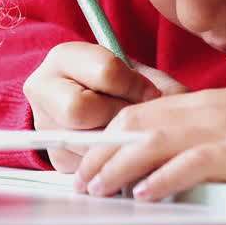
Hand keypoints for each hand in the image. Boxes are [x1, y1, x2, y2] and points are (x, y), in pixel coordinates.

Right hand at [25, 42, 187, 171]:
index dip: (134, 85)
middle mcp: (43, 89)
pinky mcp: (56, 157)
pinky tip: (121, 150)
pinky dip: (112, 162)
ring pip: (83, 142)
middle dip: (118, 117)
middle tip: (136, 118)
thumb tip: (182, 106)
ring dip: (116, 143)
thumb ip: (160, 85)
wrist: (88, 99)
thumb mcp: (138, 74)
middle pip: (82, 110)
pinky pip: (88, 166)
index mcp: (63, 57)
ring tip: (130, 132)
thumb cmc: (118, 84)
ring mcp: (45, 125)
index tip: (150, 93)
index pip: (104, 72)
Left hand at [74, 83, 225, 200]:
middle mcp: (202, 111)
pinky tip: (145, 192)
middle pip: (135, 124)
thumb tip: (170, 154)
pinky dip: (164, 178)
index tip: (89, 154)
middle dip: (101, 151)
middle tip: (82, 177)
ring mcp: (219, 130)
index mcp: (200, 103)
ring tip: (98, 186)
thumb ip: (201, 130)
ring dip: (118, 165)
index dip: (107, 133)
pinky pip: (192, 163)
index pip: (138, 110)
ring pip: (152, 142)